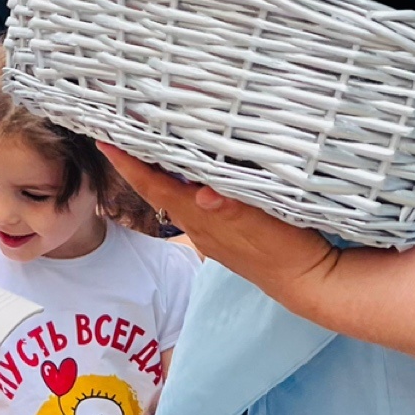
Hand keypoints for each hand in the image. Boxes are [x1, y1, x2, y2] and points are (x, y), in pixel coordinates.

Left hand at [103, 146, 346, 304]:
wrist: (310, 284)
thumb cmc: (288, 250)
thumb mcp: (265, 224)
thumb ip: (232, 210)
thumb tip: (203, 194)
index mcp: (201, 217)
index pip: (154, 186)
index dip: (128, 164)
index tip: (104, 140)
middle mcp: (197, 225)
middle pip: (156, 189)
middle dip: (135, 162)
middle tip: (118, 130)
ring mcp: (209, 232)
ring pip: (172, 195)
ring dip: (155, 171)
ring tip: (143, 142)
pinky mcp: (224, 235)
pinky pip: (190, 203)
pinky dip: (179, 183)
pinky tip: (185, 171)